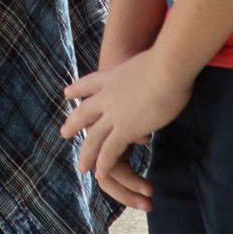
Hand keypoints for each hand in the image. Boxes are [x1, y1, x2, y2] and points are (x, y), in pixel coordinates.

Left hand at [59, 47, 190, 213]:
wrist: (167, 67)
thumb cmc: (169, 60)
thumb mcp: (150, 60)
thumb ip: (149, 67)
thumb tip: (161, 68)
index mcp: (113, 76)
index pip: (90, 82)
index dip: (78, 89)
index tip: (67, 94)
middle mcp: (107, 95)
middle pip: (84, 112)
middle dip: (74, 123)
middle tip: (63, 133)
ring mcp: (113, 113)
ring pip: (94, 138)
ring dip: (87, 154)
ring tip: (81, 167)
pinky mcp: (125, 129)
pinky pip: (109, 151)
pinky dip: (104, 164)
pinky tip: (100, 174)